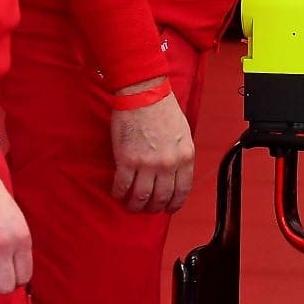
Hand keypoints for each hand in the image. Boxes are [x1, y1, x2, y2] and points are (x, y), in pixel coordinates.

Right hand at [112, 88, 195, 214]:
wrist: (144, 95)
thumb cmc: (163, 109)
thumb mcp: (183, 134)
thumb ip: (181, 155)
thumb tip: (176, 172)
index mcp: (185, 156)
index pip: (183, 190)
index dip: (175, 203)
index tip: (169, 208)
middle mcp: (168, 164)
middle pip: (162, 196)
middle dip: (154, 207)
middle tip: (148, 209)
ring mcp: (147, 164)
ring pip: (142, 196)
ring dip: (136, 205)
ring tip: (132, 206)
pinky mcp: (126, 160)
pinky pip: (123, 185)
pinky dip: (119, 193)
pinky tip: (118, 194)